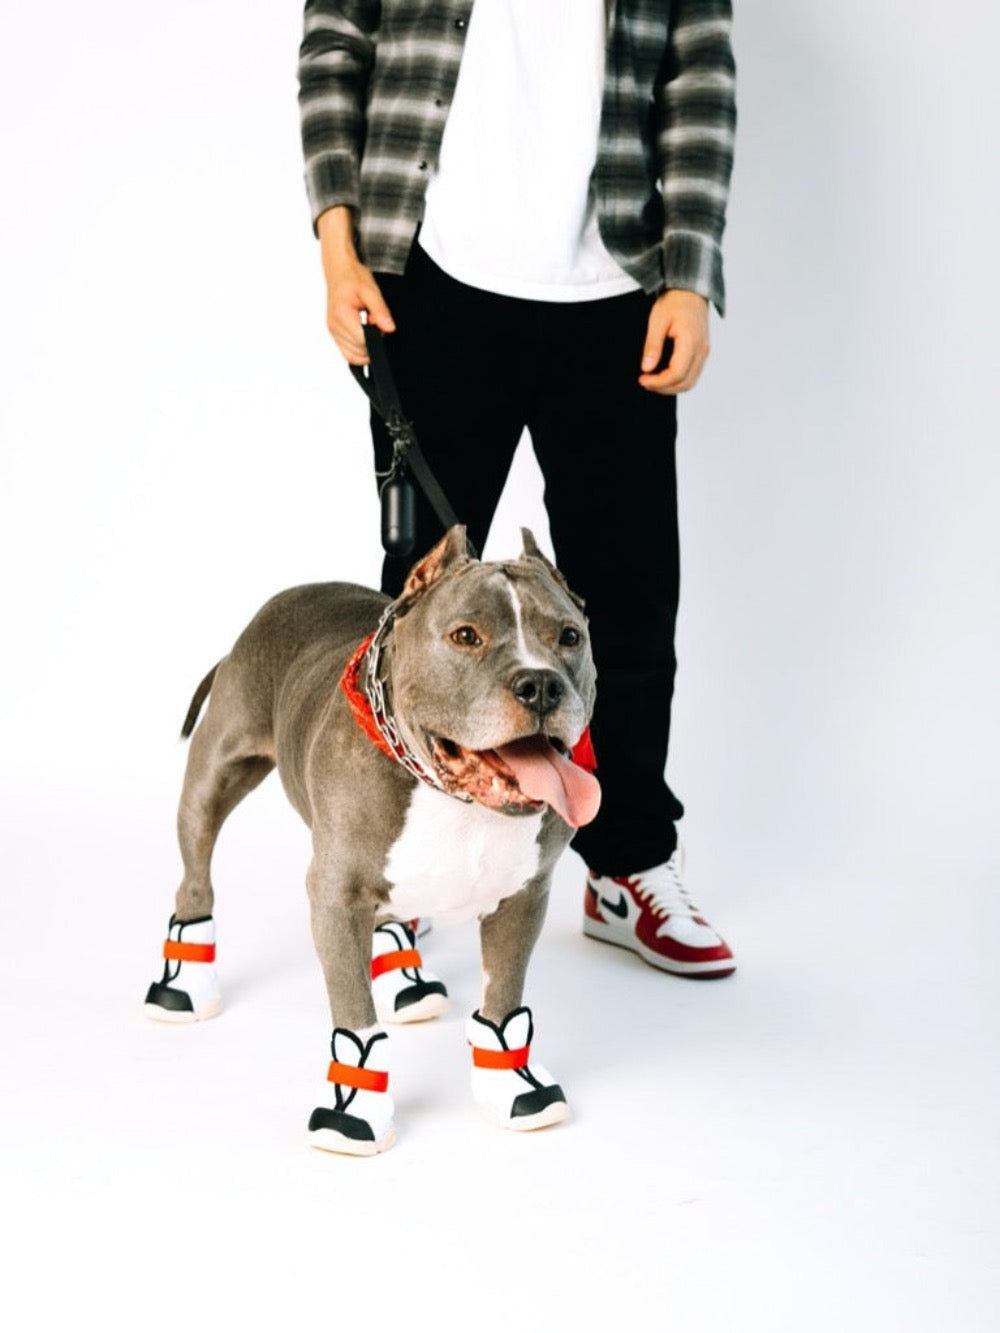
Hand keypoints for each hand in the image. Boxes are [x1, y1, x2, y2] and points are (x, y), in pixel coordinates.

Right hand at [317, 206, 395, 364]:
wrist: (339, 271)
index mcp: (342, 315)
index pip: (363, 341)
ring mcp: (332, 332)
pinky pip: (348, 353)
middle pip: (359, 350)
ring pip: (354, 355)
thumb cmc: (352, 277)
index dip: (376, 335)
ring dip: (365, 346)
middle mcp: (334, 326)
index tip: (377, 320)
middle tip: (373, 320)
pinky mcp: (334, 334)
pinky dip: (358, 348)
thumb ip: (380, 311)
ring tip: (366, 324)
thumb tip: (389, 329)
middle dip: (372, 341)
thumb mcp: (371, 290)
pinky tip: (362, 333)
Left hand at [639, 289, 709, 393]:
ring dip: (671, 387)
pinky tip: (663, 375)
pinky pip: (692, 374)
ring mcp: (704, 351)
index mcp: (691, 341)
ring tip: (653, 381)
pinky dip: (678, 380)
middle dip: (663, 388)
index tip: (642, 379)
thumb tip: (646, 368)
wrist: (690, 290)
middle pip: (685, 383)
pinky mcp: (702, 351)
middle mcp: (702, 349)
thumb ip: (652, 345)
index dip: (659, 382)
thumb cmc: (673, 302)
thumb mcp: (657, 320)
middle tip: (645, 382)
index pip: (677, 373)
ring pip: (690, 382)